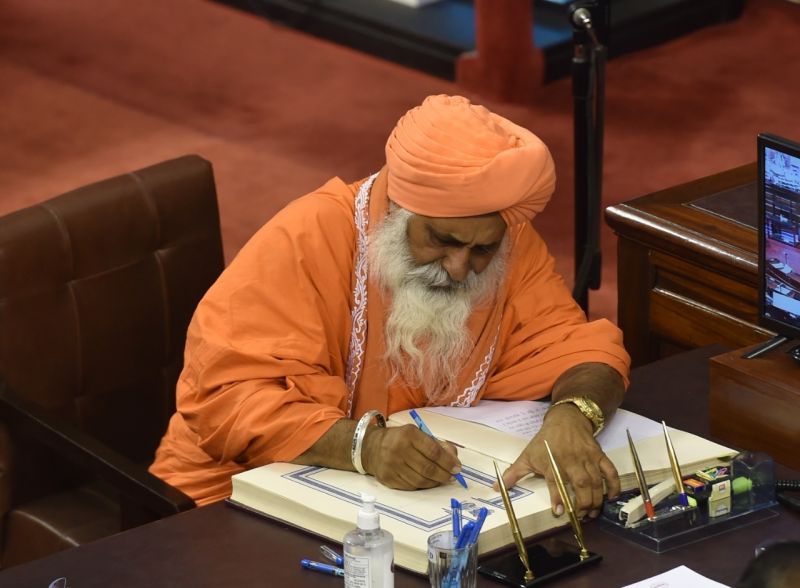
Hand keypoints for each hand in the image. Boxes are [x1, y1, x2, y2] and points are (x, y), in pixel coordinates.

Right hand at [361, 424, 462, 489]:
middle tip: (452, 477)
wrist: (371, 448)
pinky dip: (423, 486)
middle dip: (444, 475)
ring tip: (441, 480)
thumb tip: (454, 460)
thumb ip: (437, 445)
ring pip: (420, 480)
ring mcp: (392, 465)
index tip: (457, 468)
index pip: (433, 451)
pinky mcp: (388, 478)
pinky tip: (428, 482)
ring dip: (435, 482)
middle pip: (428, 468)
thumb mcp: (418, 434)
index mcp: (408, 434)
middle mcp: (398, 449)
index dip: (448, 462)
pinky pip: (411, 486)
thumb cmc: (400, 439)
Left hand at [497, 405, 619, 517]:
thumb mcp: (527, 455)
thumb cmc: (545, 440)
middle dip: (583, 503)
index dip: (557, 498)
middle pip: (580, 484)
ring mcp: (587, 458)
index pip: (555, 482)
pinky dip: (614, 484)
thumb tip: (496, 488)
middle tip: (582, 517)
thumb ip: (513, 473)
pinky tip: (612, 497)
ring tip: (593, 513)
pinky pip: (610, 471)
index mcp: (552, 462)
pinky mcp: (599, 455)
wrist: (565, 419)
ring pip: (596, 481)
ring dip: (596, 499)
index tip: (559, 513)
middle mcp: (570, 460)